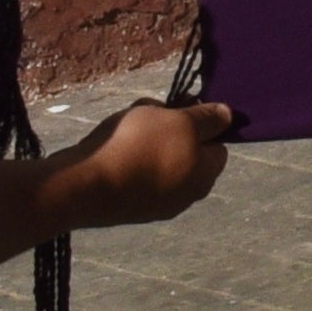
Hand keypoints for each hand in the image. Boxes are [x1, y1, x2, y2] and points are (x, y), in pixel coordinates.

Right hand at [49, 98, 235, 225]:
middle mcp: (185, 196)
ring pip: (158, 158)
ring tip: (126, 124)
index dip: (203, 122)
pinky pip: (135, 171)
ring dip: (146, 138)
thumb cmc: (139, 148)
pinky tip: (110, 145)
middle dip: (169, 128)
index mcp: (204, 177)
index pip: (217, 145)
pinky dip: (127, 157)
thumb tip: (228, 117)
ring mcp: (155, 204)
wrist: (84, 186)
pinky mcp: (127, 205)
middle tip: (150, 112)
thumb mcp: (179, 121)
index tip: (182, 105)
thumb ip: (207, 119)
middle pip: (185, 150)